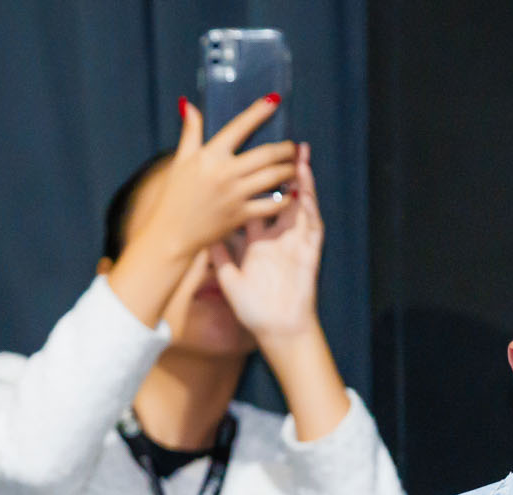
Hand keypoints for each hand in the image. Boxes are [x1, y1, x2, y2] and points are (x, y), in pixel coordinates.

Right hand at [108, 97, 297, 330]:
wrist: (171, 234)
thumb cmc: (174, 196)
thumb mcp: (180, 161)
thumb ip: (190, 132)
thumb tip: (188, 105)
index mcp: (210, 156)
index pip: (239, 127)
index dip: (258, 112)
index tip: (274, 100)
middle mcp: (225, 173)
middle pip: (266, 154)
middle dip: (285, 149)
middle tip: (293, 147)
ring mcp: (235, 195)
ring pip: (272, 177)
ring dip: (289, 170)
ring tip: (295, 168)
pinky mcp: (240, 215)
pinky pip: (270, 204)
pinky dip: (285, 199)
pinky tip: (291, 194)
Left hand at [211, 145, 323, 341]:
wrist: (278, 330)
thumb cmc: (254, 310)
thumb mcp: (230, 279)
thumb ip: (218, 255)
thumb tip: (201, 234)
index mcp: (257, 242)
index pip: (254, 205)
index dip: (250, 185)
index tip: (242, 162)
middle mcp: (277, 238)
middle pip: (279, 197)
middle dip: (279, 172)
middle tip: (276, 145)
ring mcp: (295, 243)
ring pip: (299, 204)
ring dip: (300, 179)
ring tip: (297, 153)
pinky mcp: (309, 252)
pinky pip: (310, 223)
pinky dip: (308, 203)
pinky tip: (306, 185)